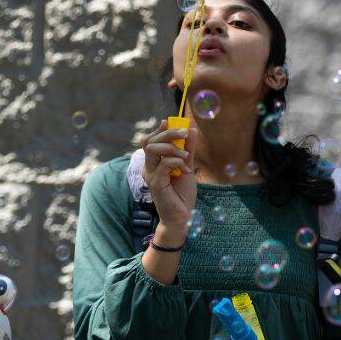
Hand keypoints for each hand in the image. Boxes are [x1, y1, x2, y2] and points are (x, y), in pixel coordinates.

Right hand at [141, 119, 199, 233]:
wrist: (183, 217)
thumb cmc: (182, 195)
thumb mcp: (187, 168)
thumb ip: (188, 150)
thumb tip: (191, 130)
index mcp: (154, 163)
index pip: (149, 140)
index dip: (158, 129)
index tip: (169, 121)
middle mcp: (149, 168)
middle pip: (150, 141)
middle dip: (168, 133)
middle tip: (184, 134)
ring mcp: (151, 175)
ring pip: (153, 149)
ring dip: (172, 147)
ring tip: (186, 156)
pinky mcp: (156, 184)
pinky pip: (164, 164)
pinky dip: (176, 161)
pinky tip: (186, 169)